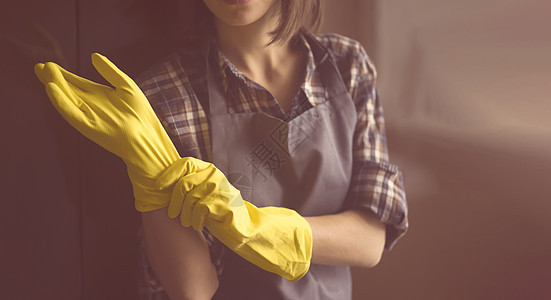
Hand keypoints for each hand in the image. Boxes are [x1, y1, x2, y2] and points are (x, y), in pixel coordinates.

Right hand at [34, 54, 180, 210]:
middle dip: (54, 78)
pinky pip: (71, 113)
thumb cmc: (140, 114)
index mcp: (99, 96)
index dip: (63, 74)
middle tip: (40, 66)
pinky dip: (61, 102)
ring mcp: (88, 116)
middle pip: (68, 90)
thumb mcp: (126, 86)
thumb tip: (94, 55)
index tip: (49, 64)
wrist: (147, 138)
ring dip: (55, 85)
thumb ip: (110, 71)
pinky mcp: (88, 126)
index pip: (76, 83)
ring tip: (45, 72)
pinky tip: (52, 89)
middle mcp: (91, 106)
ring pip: (67, 98)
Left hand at [156, 157, 312, 280]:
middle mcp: (215, 176)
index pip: (184, 163)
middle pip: (184, 182)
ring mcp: (220, 189)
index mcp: (208, 170)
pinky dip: (195, 220)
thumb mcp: (202, 194)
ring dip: (185, 214)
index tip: (158, 187)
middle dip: (174, 200)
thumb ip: (189, 185)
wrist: (243, 228)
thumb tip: (163, 182)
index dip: (169, 175)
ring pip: (190, 198)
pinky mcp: (223, 204)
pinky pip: (199, 209)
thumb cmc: (218, 212)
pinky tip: (198, 225)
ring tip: (187, 222)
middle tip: (172, 214)